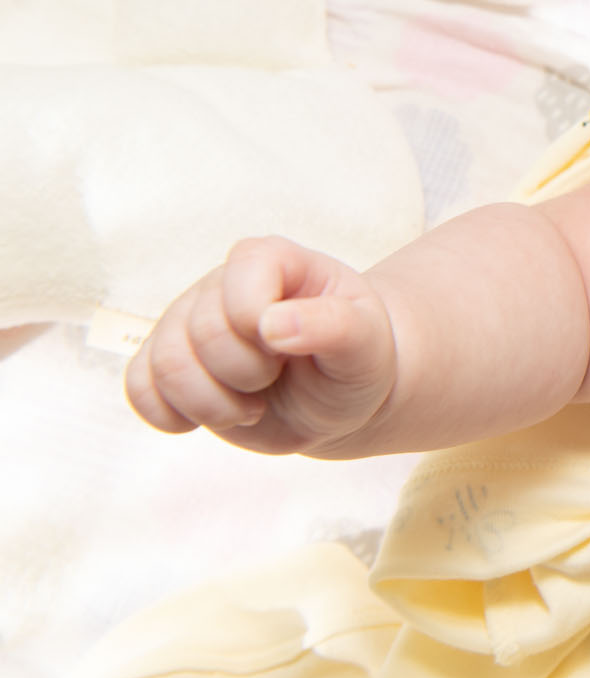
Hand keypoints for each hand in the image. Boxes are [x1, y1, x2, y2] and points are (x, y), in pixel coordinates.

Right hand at [125, 236, 395, 454]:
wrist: (337, 399)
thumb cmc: (355, 360)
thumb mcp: (365, 344)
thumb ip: (334, 326)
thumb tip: (273, 324)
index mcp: (271, 260)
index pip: (238, 287)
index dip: (260, 331)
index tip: (291, 348)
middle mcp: (219, 285)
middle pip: (200, 334)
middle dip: (245, 376)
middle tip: (276, 380)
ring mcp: (185, 323)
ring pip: (163, 367)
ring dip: (212, 405)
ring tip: (252, 405)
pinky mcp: (165, 364)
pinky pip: (137, 391)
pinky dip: (174, 417)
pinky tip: (218, 414)